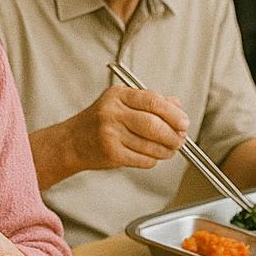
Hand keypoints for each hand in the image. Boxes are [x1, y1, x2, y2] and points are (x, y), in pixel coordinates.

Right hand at [66, 86, 187, 172]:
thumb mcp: (121, 104)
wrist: (71, 142)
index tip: (184, 123)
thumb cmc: (98, 122)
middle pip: (153, 125)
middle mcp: (111, 112)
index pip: (152, 100)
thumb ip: (150, 102)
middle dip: (173, 136)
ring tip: (166, 149)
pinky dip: (152, 160)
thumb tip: (177, 106)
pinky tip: (147, 155)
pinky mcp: (111, 153)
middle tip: (179, 140)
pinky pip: (144, 159)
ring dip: (166, 151)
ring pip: (151, 145)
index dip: (173, 113)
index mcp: (117, 95)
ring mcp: (110, 133)